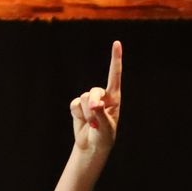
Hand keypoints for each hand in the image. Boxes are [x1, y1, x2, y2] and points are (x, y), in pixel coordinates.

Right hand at [71, 41, 122, 156]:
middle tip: (94, 120)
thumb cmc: (104, 137)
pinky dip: (77, 114)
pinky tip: (83, 121)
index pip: (115, 76)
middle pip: (94, 91)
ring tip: (91, 124)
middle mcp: (102, 96)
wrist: (92, 146)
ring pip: (83, 98)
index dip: (115, 59)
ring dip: (86, 114)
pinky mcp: (78, 106)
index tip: (117, 43)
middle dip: (92, 104)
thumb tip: (93, 103)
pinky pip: (74, 105)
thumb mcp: (106, 128)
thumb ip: (100, 114)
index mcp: (114, 98)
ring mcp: (89, 100)